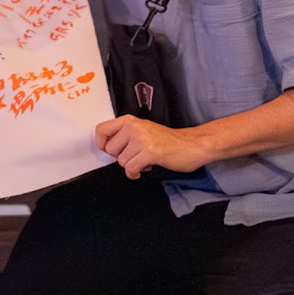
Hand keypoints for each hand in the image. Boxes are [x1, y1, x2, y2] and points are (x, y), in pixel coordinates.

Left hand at [95, 114, 210, 179]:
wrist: (192, 144)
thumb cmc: (167, 140)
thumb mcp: (142, 130)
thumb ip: (125, 134)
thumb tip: (107, 148)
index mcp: (129, 120)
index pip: (101, 129)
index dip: (102, 143)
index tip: (112, 151)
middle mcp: (133, 127)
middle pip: (110, 150)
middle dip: (121, 157)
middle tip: (135, 156)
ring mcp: (141, 139)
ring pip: (121, 162)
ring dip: (132, 165)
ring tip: (145, 160)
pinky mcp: (149, 152)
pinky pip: (130, 169)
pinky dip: (135, 174)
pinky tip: (144, 169)